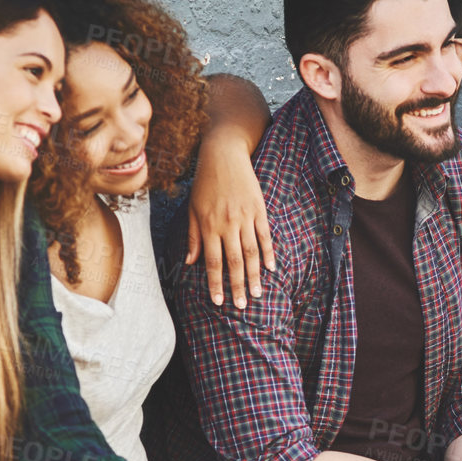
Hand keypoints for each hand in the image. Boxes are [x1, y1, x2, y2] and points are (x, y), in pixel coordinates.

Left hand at [184, 134, 274, 308]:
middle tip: (241, 305)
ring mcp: (245, 217)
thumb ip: (194, 237)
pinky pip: (264, 236)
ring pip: (251, 253)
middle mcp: (227, 224)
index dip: (216, 283)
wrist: (224, 155)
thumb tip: (191, 262)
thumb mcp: (193, 209)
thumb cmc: (205, 183)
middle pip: (234, 262)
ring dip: (254, 275)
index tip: (219, 301)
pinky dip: (268, 253)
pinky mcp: (259, 210)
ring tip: (256, 293)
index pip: (212, 261)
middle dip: (237, 286)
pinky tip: (270, 269)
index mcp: (209, 225)